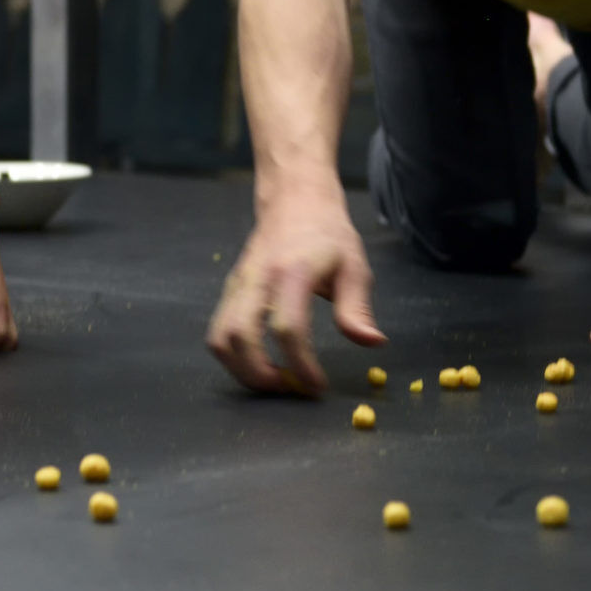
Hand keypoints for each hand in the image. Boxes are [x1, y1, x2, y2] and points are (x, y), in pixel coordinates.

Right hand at [205, 205, 385, 394]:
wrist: (295, 201)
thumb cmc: (329, 236)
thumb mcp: (354, 267)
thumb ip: (357, 308)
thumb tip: (372, 344)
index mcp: (293, 272)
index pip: (287, 328)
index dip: (301, 364)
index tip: (317, 385)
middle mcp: (258, 278)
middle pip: (241, 337)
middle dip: (261, 375)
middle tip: (290, 389)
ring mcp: (238, 284)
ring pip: (221, 338)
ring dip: (242, 370)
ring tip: (273, 381)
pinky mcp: (230, 290)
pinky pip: (218, 331)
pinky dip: (232, 356)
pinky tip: (258, 362)